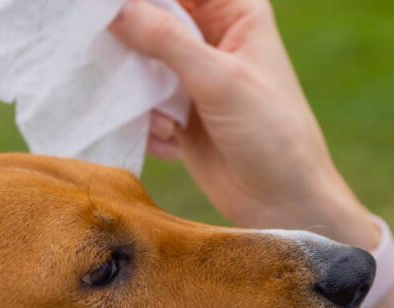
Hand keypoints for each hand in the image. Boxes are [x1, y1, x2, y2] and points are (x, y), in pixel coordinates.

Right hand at [110, 0, 376, 247]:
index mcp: (235, 13)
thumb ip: (165, 40)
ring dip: (133, 82)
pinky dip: (144, 117)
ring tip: (150, 106)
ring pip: (141, 60)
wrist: (283, 203)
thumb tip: (115, 10)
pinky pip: (141, 100)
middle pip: (153, 17)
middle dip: (129, 35)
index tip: (109, 10)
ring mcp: (193, 77)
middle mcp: (212, 38)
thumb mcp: (219, 79)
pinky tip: (169, 138)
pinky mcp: (178, 113)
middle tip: (110, 52)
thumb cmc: (271, 132)